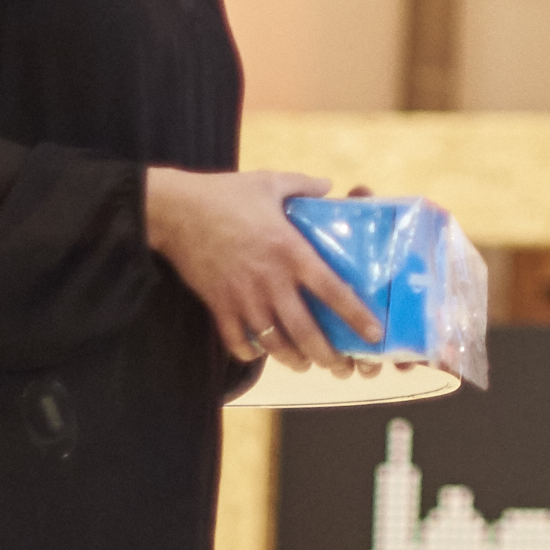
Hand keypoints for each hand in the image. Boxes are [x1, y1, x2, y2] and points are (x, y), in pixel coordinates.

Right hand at [145, 168, 380, 370]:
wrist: (175, 210)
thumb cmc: (225, 194)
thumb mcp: (271, 182)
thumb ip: (304, 185)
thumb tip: (329, 185)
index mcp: (291, 251)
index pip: (332, 290)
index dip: (356, 316)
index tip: (374, 335)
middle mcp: (271, 280)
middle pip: (305, 330)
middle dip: (326, 355)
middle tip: (341, 368)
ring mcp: (242, 297)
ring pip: (273, 342)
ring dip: (292, 359)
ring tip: (304, 365)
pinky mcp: (218, 304)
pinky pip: (236, 339)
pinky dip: (249, 351)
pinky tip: (259, 353)